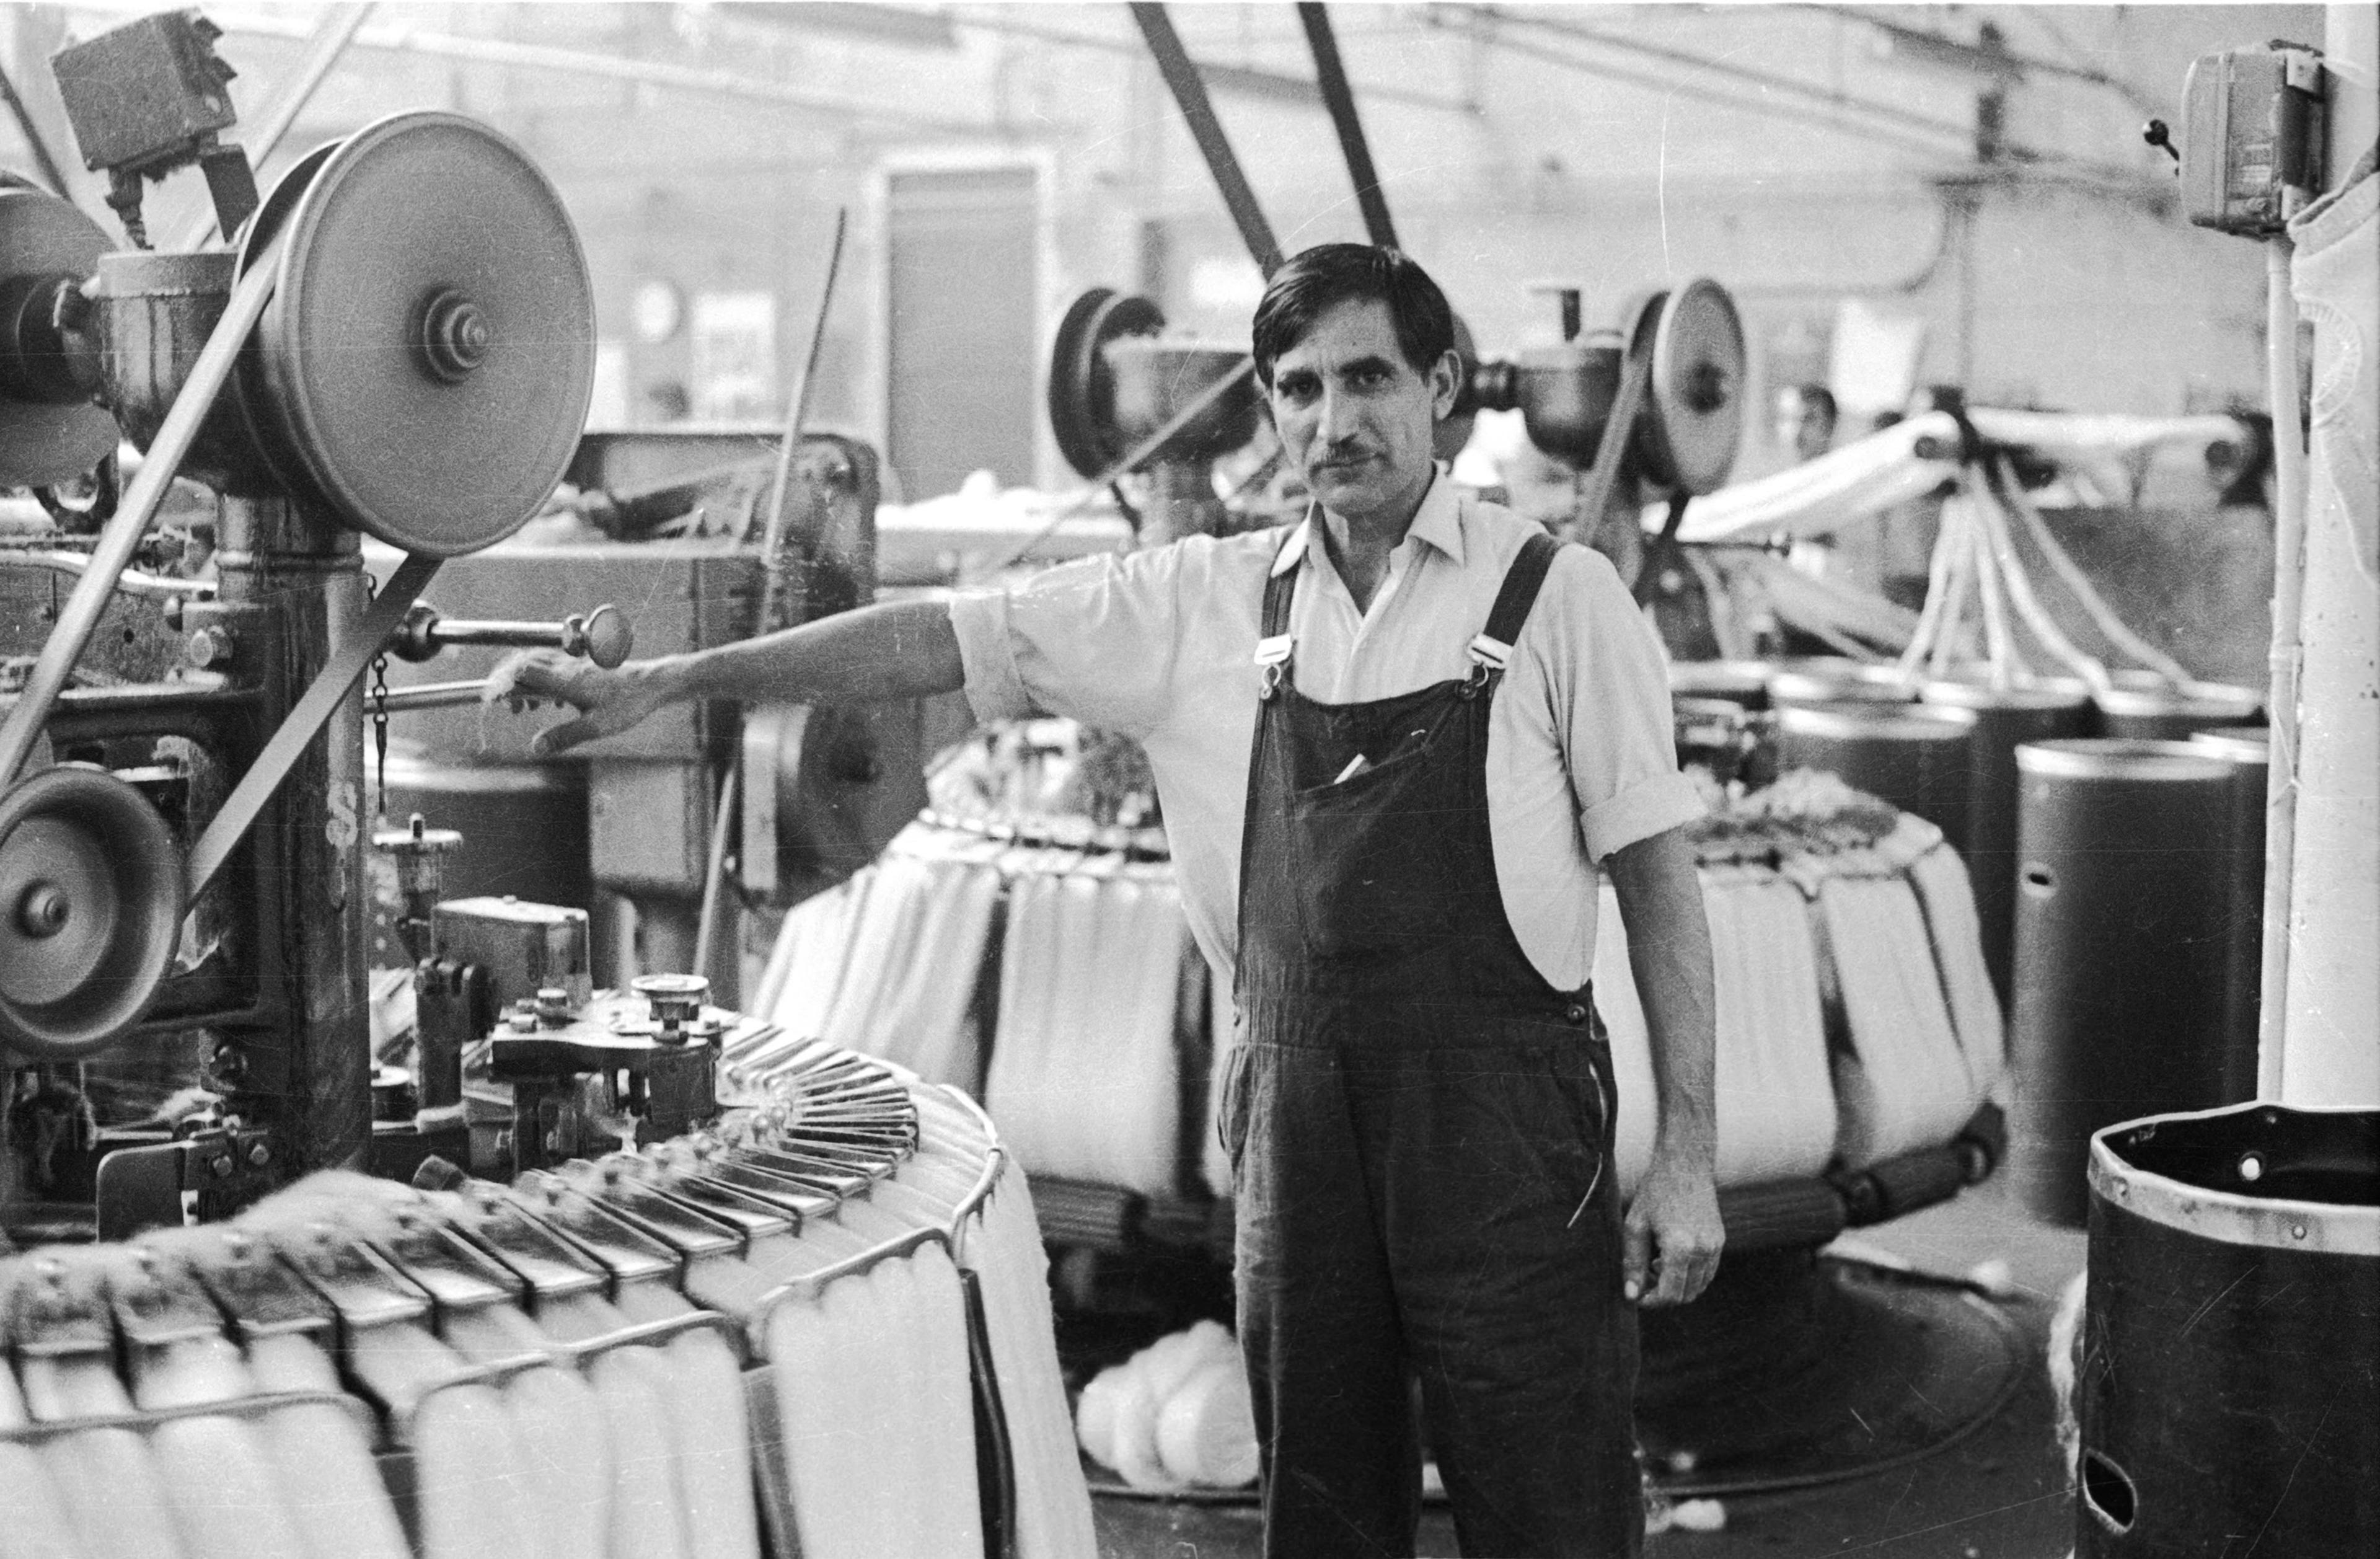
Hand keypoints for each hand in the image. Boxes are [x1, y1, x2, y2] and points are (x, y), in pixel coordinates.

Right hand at [486, 648, 673, 755]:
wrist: (653, 684)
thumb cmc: (627, 705)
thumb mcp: (596, 727)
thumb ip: (564, 736)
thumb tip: (535, 747)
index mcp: (564, 680)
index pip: (521, 672)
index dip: (504, 684)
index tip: (498, 703)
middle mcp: (566, 667)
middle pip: (525, 663)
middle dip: (510, 683)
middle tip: (512, 709)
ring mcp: (575, 663)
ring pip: (539, 662)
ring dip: (527, 682)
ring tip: (528, 707)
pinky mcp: (584, 665)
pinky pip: (554, 665)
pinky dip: (544, 680)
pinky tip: (555, 701)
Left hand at [1621, 1149, 1722, 1306]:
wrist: (1685, 1165)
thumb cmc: (1655, 1191)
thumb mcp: (1635, 1226)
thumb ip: (1633, 1263)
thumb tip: (1631, 1295)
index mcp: (1680, 1246)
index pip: (1669, 1294)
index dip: (1651, 1301)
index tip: (1636, 1295)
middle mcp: (1703, 1250)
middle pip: (1685, 1295)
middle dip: (1663, 1295)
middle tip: (1643, 1278)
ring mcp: (1715, 1247)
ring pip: (1698, 1287)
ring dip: (1677, 1286)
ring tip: (1656, 1263)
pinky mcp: (1720, 1241)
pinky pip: (1707, 1273)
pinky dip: (1690, 1275)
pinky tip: (1671, 1256)